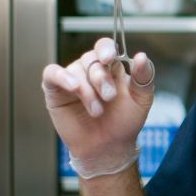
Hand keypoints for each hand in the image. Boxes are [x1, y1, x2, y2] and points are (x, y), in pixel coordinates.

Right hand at [41, 37, 155, 164]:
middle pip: (91, 59)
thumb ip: (144, 77)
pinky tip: (73, 87)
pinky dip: (62, 77)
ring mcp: (72, 78)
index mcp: (111, 68)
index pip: (105, 47)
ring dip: (87, 90)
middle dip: (101, 78)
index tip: (109, 59)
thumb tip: (141, 56)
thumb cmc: (124, 122)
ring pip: (75, 69)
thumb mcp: (141, 99)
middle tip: (109, 97)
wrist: (108, 147)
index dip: (106, 49)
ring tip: (97, 111)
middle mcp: (90, 70)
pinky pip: (52, 73)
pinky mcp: (55, 90)